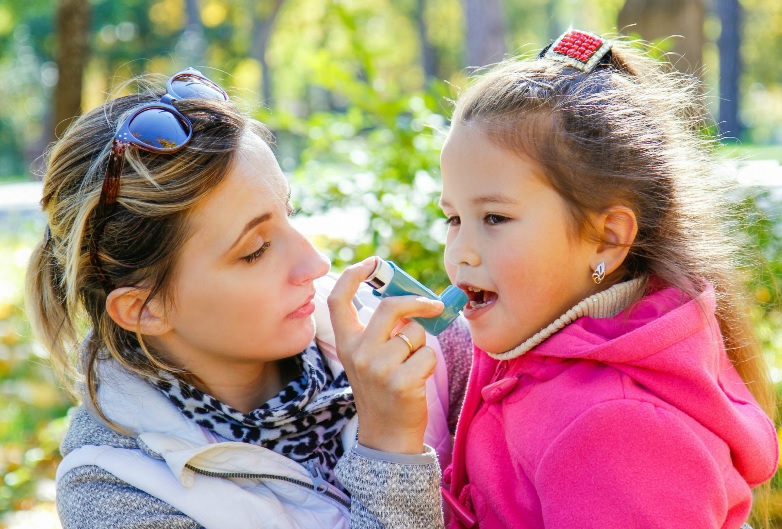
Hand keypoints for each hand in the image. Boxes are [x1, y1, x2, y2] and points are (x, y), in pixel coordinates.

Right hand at [328, 258, 444, 453]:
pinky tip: (416, 380)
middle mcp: (357, 352)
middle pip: (390, 307)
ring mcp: (377, 368)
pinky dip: (428, 363)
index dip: (353, 275)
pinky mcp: (400, 381)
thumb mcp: (370, 357)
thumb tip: (412, 300)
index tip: (373, 262)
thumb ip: (382, 330)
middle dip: (417, 302)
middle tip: (434, 306)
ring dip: (421, 344)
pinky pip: (427, 354)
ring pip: (415, 333)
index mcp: (346, 342)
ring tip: (410, 365)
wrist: (387, 434)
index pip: (339, 300)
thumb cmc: (384, 388)